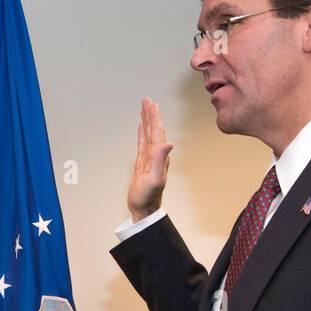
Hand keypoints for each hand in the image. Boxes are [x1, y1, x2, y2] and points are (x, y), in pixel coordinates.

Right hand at [126, 97, 173, 221]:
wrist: (143, 209)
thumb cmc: (147, 197)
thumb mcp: (154, 179)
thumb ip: (160, 161)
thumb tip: (168, 143)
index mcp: (159, 156)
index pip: (157, 132)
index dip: (154, 117)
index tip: (151, 104)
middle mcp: (156, 155)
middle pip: (154, 129)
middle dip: (151, 114)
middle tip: (147, 100)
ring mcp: (150, 158)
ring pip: (148, 134)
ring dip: (147, 121)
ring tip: (144, 108)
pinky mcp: (143, 163)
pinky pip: (142, 143)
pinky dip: (142, 133)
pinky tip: (141, 127)